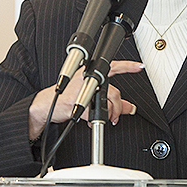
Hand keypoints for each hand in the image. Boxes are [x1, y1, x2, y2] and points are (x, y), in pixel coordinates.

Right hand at [28, 60, 143, 138]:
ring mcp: (83, 89)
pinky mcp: (79, 101)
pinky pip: (97, 114)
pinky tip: (89, 120)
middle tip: (115, 116)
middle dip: (117, 108)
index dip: (127, 66)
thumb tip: (129, 107)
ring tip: (101, 118)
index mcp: (90, 73)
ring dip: (108, 115)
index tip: (139, 66)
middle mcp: (88, 78)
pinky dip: (95, 120)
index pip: (112, 67)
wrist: (47, 105)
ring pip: (108, 104)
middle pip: (114, 93)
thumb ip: (111, 100)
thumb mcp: (90, 94)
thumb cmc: (67, 97)